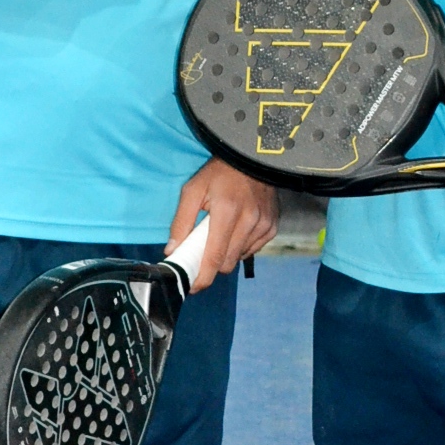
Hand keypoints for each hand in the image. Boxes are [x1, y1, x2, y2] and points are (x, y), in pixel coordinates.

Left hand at [166, 158, 278, 292]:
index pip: (214, 257)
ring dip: (227, 253)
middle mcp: (249, 222)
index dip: (202, 278)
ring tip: (220, 234)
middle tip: (202, 254)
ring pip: (239, 257)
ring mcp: (264, 225)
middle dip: (212, 264)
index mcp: (227, 212)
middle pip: (227, 263)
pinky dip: (241, 246)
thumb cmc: (219, 173)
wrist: (252, 157)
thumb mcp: (193, 190)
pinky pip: (252, 249)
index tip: (192, 287)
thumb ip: (181, 221)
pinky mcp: (272, 227)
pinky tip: (236, 229)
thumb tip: (172, 251)